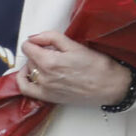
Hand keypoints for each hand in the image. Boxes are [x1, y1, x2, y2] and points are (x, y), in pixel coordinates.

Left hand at [18, 32, 132, 106]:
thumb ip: (51, 37)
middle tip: (54, 52)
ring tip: (48, 62)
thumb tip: (34, 37)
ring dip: (35, 64)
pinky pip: (26, 88)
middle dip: (38, 52)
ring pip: (29, 71)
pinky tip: (31, 75)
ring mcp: (45, 88)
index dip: (35, 41)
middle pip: (29, 58)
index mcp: (50, 61)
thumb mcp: (76, 45)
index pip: (27, 47)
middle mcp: (44, 76)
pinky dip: (24, 80)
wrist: (111, 86)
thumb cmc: (98, 66)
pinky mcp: (49, 97)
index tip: (43, 42)